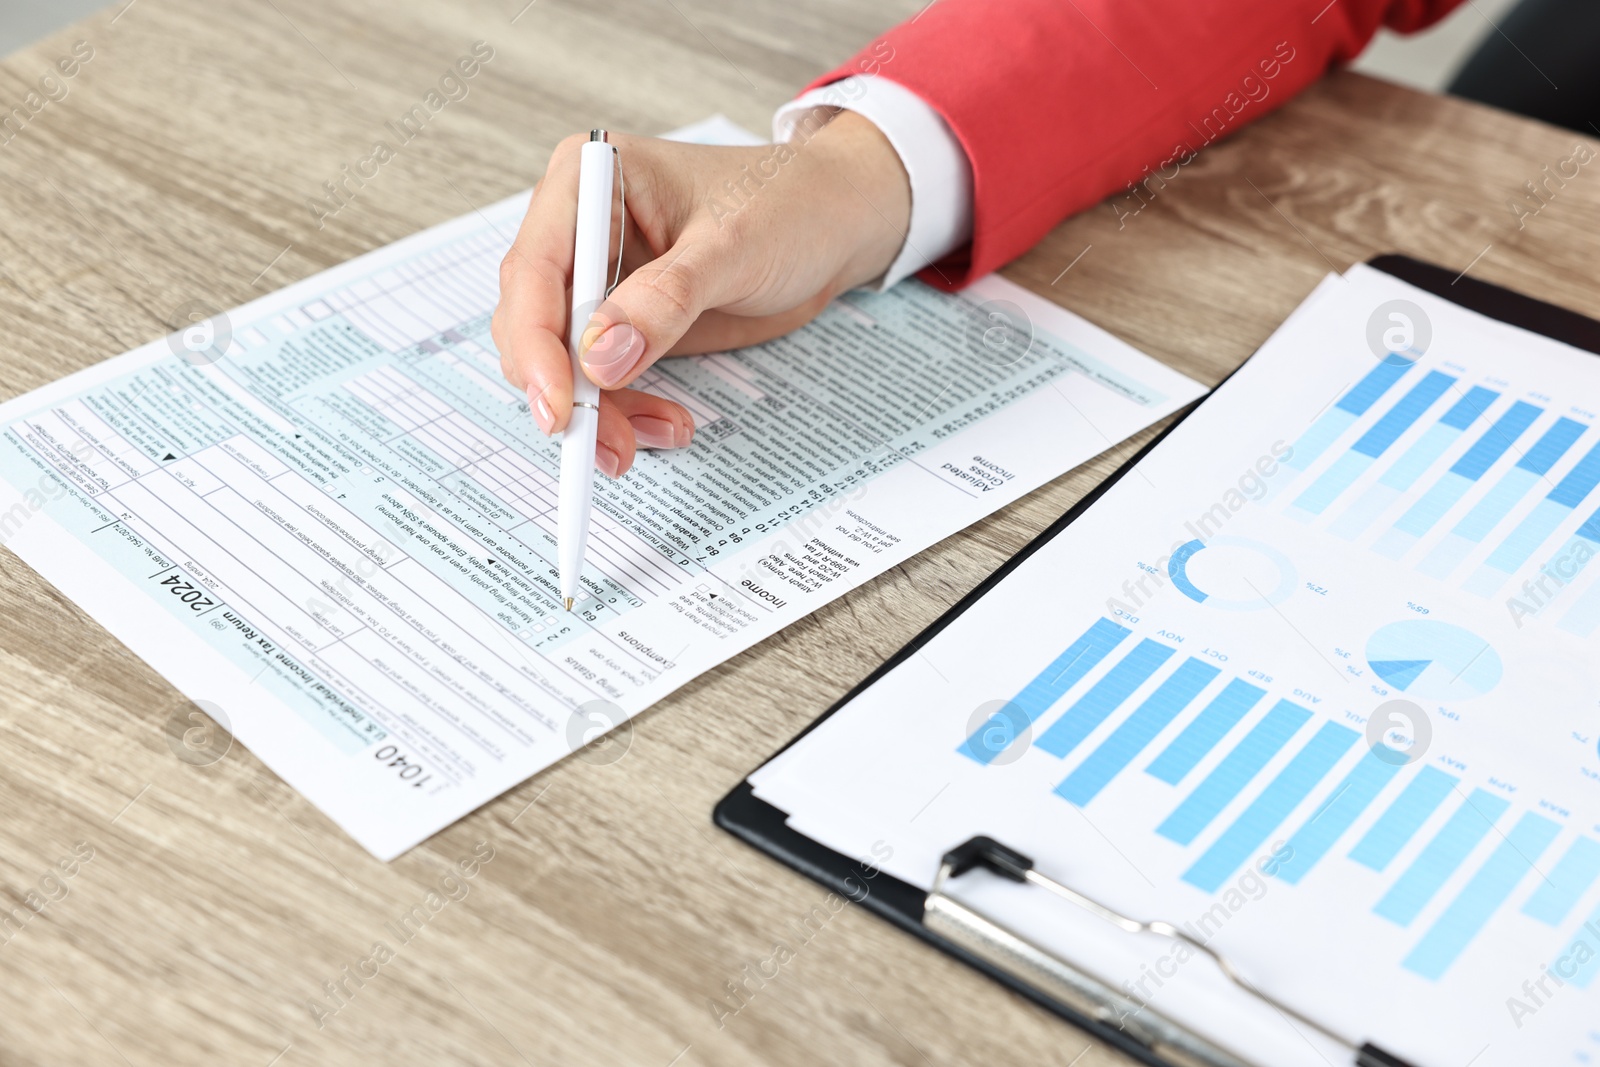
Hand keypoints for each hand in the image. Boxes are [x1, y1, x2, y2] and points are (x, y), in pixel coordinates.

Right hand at [492, 110, 910, 476]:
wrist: (835, 224)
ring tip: (654, 439)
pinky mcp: (622, 321)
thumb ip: (666, 300)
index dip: (537, 344)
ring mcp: (597, 278)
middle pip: (533, 323)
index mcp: (588, 177)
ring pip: (561, 362)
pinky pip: (598, 379)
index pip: (535, 269)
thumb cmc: (790, 206)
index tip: (561, 407)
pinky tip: (665, 426)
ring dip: (598, 413)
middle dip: (568, 391)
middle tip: (608, 446)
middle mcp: (578, 227)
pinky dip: (623, 412)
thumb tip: (599, 359)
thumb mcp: (734, 248)